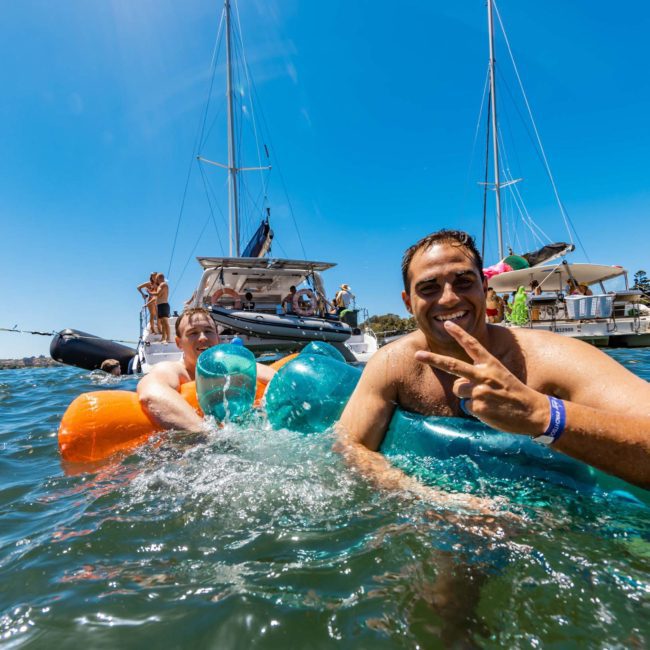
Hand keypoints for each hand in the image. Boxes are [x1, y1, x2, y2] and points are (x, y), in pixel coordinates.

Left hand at [414, 320, 548, 435]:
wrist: (533, 412)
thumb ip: (479, 376)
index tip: (447, 324)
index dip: (459, 334)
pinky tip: (491, 411)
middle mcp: (484, 374)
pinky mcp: (478, 406)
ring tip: (488, 400)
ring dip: (467, 396)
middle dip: (433, 359)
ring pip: (458, 389)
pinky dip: (476, 410)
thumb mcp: (500, 376)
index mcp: (491, 364)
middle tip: (417, 355)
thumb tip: (460, 385)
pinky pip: (467, 407)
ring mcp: (480, 390)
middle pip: (453, 365)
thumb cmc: (514, 393)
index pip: (472, 345)